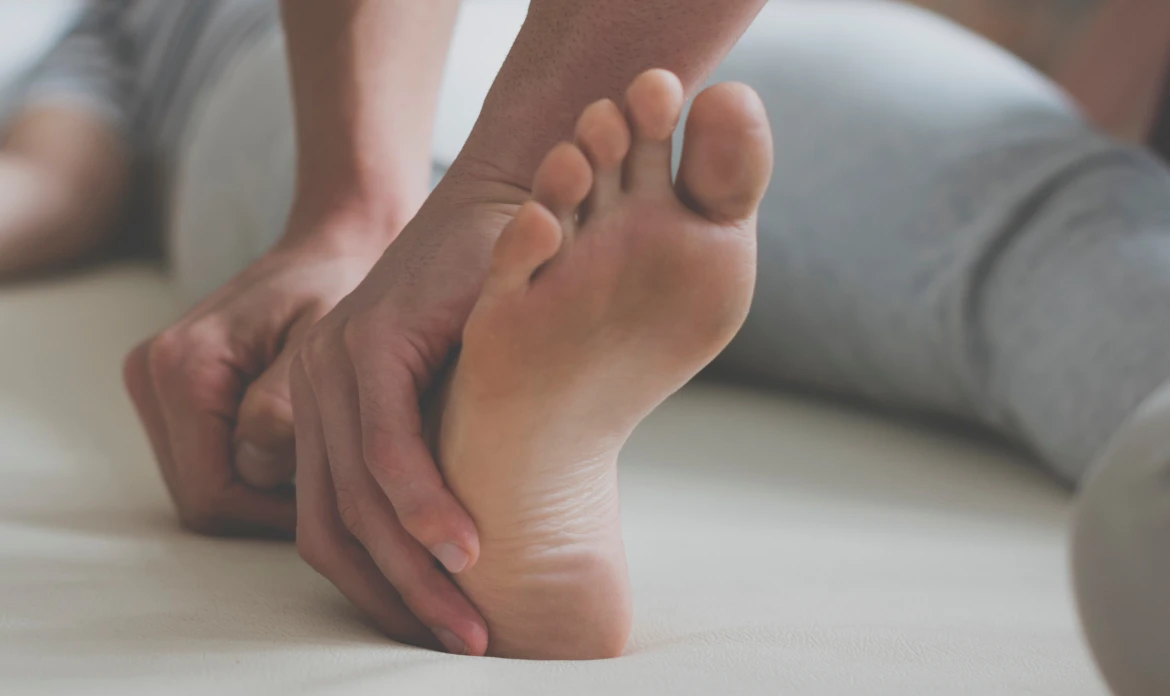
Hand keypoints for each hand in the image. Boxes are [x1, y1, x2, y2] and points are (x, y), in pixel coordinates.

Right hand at [123, 232, 379, 537]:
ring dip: (262, 494)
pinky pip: (207, 460)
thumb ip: (285, 405)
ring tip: (329, 473)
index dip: (275, 520)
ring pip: (204, 486)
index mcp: (182, 369)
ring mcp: (155, 383)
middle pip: (202, 499)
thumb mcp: (325, 344)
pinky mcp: (172, 388)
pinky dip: (254, 471)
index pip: (213, 496)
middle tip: (340, 497)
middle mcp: (152, 376)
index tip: (341, 509)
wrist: (336, 243)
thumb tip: (258, 470)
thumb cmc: (341, 285)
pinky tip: (307, 454)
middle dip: (268, 511)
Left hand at [290, 169, 526, 655]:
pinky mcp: (371, 341)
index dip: (375, 592)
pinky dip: (425, 508)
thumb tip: (474, 554)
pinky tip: (468, 552)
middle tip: (457, 646)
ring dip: (414, 573)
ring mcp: (334, 365)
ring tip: (467, 622)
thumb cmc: (504, 302)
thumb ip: (449, 459)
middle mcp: (314, 393)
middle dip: (396, 600)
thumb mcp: (465, 395)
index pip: (326, 527)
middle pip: (332, 526)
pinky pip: (388, 446)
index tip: (433, 630)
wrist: (514, 200)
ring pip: (357, 498)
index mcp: (326, 413)